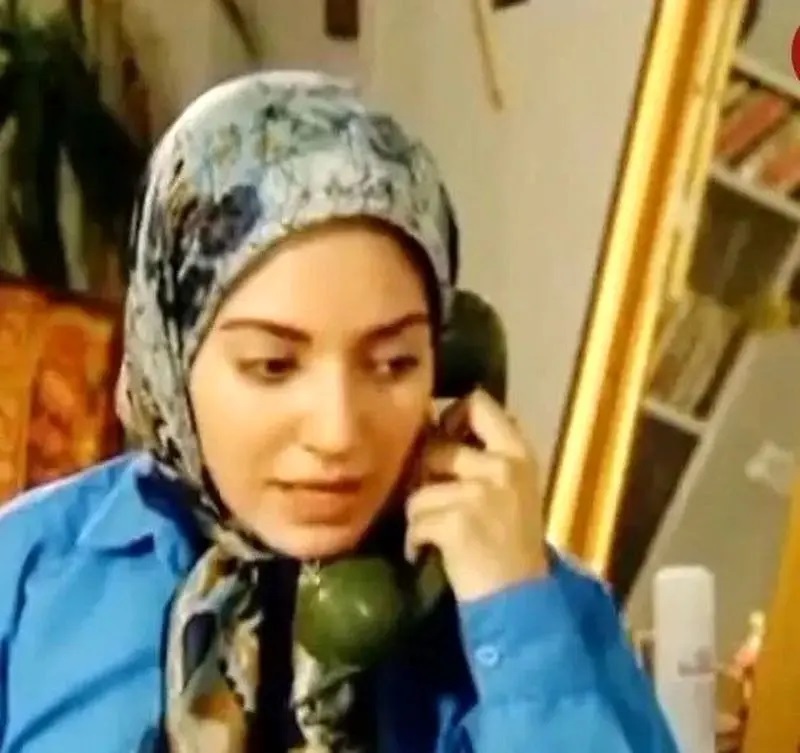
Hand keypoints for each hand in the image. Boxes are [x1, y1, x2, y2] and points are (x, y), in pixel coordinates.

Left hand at [405, 388, 548, 602]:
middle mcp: (501, 466)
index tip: (441, 436)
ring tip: (432, 535)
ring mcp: (479, 494)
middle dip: (425, 476)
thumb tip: (438, 428)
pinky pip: (415, 520)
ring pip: (419, 490)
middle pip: (437, 447)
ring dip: (418, 516)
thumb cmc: (513, 545)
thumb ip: (485, 457)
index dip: (451, 415)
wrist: (523, 601)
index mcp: (518, 453)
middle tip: (431, 501)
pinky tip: (425, 551)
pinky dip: (414, 541)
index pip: (478, 404)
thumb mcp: (512, 489)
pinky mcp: (457, 522)